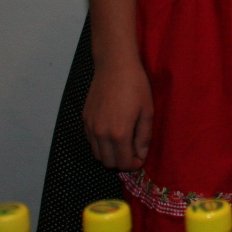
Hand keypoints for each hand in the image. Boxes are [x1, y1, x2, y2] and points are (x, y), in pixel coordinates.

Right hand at [82, 54, 153, 169]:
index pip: (123, 163)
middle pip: (108, 163)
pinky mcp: (84, 120)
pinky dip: (100, 144)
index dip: (133, 165)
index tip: (140, 159)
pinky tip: (112, 132)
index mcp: (118, 134)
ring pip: (97, 154)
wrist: (114, 66)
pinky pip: (91, 141)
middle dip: (122, 162)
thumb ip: (144, 136)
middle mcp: (100, 134)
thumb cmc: (135, 86)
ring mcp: (90, 127)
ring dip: (110, 154)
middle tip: (133, 152)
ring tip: (123, 143)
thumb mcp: (147, 111)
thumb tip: (140, 154)